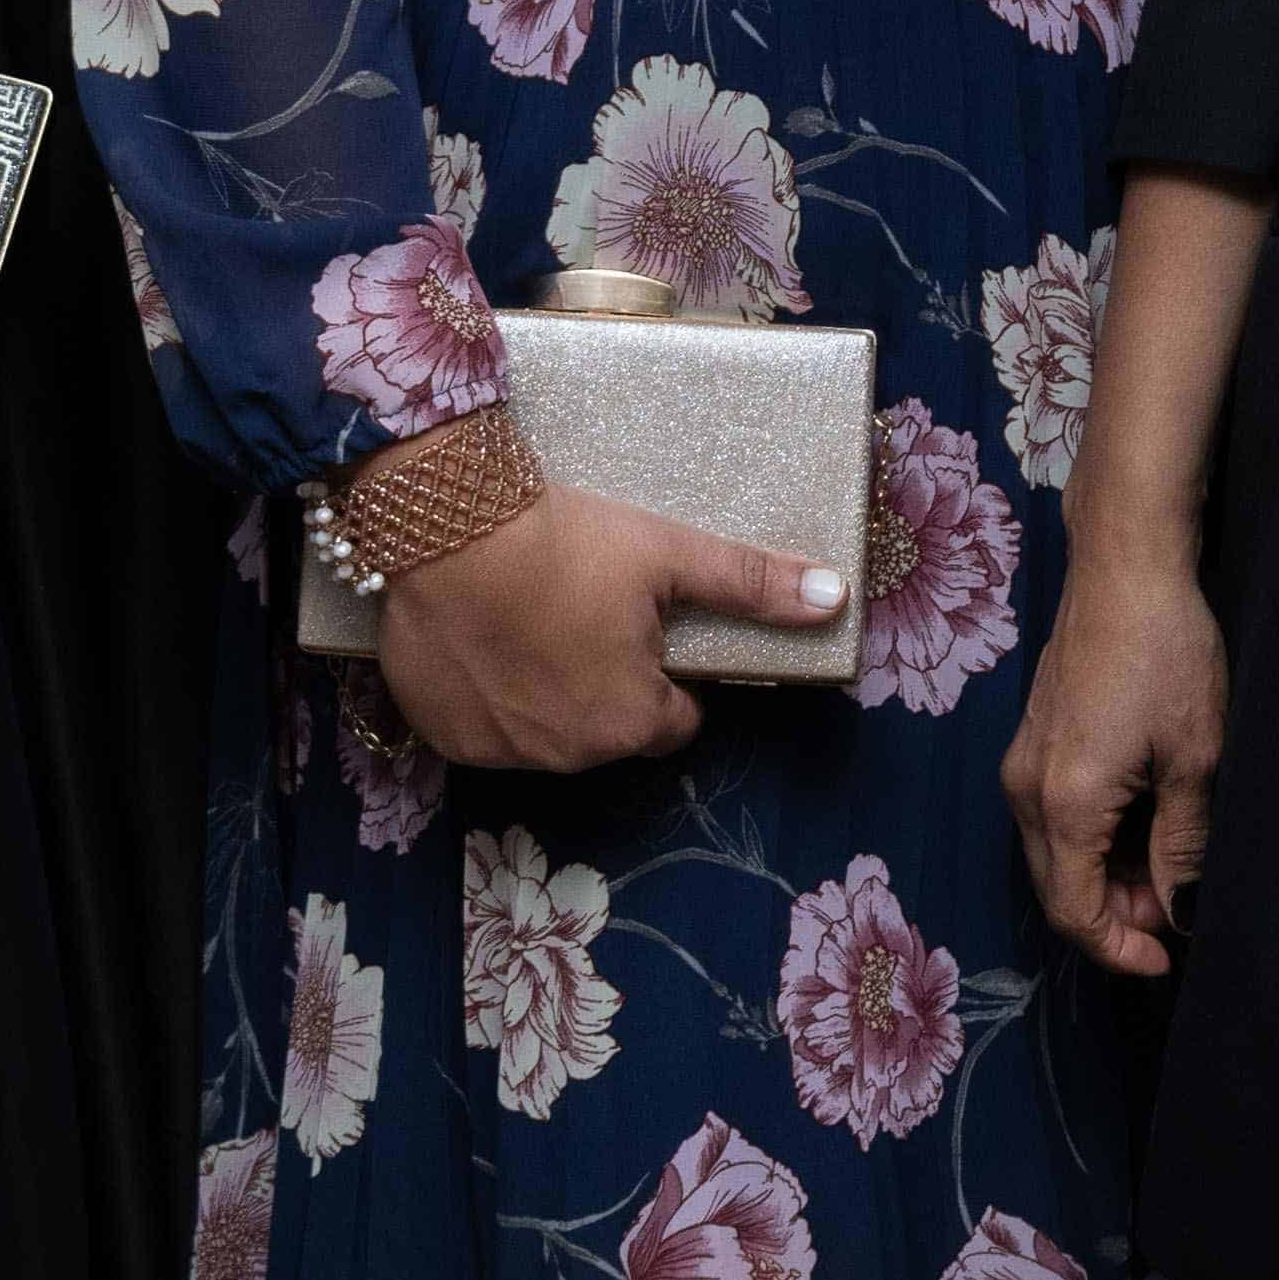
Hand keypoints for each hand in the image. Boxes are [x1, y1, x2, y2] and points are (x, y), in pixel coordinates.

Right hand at [368, 488, 849, 775]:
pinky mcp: (441, 732)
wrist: (446, 525)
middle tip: (584, 613)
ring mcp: (499, 751)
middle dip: (605, 684)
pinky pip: (480, 726)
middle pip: (608, 727)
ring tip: (531, 620)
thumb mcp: (669, 554)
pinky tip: (483, 640)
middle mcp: (567, 754)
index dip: (667, 674)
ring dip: (545, 693)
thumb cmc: (566, 541)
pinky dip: (486, 696)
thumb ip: (752, 584)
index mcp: (631, 721)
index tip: (644, 628)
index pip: (676, 719)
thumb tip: (836, 598)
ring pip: (543, 731)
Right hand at [1003, 543, 1223, 976]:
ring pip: (1057, 854)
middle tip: (1181, 910)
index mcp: (1063, 803)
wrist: (1125, 565)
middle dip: (1118, 915)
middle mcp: (1026, 789)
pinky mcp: (1035, 741)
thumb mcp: (1194, 758)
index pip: (1076, 912)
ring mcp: (1024, 762)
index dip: (1121, 948)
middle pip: (1059, 889)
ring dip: (1110, 877)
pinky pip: (1056, 816)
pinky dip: (1098, 839)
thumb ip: (1184, 846)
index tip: (1170, 959)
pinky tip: (1147, 823)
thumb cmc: (1164, 652)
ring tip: (1174, 866)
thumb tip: (1183, 909)